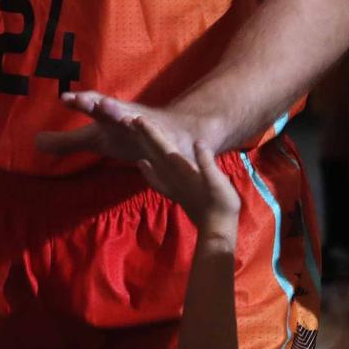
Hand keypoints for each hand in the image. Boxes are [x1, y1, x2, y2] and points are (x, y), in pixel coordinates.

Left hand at [34, 91, 207, 165]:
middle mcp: (128, 117)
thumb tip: (35, 142)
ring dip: (136, 120)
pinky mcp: (166, 142)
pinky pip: (162, 142)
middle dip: (108, 106)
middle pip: (117, 110)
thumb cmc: (128, 135)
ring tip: (130, 118)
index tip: (65, 98)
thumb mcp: (96, 140)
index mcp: (109, 116)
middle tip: (98, 104)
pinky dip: (160, 141)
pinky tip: (160, 144)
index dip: (80, 101)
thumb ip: (67, 141)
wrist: (172, 136)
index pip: (93, 105)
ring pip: (141, 123)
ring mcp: (149, 128)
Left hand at [121, 115, 239, 239]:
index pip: (164, 146)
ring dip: (143, 148)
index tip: (138, 119)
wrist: (217, 229)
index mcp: (183, 169)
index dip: (151, 132)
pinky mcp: (174, 193)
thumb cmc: (221, 203)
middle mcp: (173, 176)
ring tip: (133, 135)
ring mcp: (172, 185)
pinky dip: (147, 170)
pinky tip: (141, 163)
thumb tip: (198, 142)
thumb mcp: (218, 181)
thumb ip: (207, 162)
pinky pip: (156, 179)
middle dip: (142, 136)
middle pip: (154, 152)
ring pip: (152, 162)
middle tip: (127, 119)